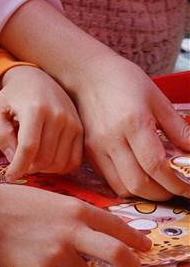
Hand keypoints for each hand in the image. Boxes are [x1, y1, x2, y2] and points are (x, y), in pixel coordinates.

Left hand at [0, 66, 82, 179]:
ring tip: (31, 159)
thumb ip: (0, 135)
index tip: (10, 177)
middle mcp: (58, 115)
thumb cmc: (11, 96)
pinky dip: (60, 167)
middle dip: (29, 168)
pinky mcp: (80, 129)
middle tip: (19, 163)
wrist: (35, 78)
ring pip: (60, 162)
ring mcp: (72, 122)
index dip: (18, 167)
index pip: (29, 147)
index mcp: (35, 108)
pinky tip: (47, 160)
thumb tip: (14, 160)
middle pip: (44, 158)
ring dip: (44, 169)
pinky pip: (74, 160)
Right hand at [0, 174, 150, 266]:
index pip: (117, 227)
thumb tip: (101, 238)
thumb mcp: (53, 201)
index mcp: (76, 209)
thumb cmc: (16, 204)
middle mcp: (73, 231)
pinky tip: (38, 264)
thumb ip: (78, 218)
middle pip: (118, 255)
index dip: (135, 240)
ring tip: (56, 260)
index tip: (144, 248)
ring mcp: (59, 253)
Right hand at [65, 55, 189, 199]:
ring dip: (144, 193)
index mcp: (132, 123)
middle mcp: (111, 139)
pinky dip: (127, 184)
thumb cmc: (123, 80)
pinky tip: (138, 173)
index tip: (189, 187)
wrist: (86, 73)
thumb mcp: (156, 98)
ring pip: (122, 188)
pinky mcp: (87, 152)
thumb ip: (178, 129)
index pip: (156, 166)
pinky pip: (109, 180)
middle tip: (177, 188)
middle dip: (163, 193)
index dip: (176, 183)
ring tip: (158, 184)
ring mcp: (96, 148)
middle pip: (139, 184)